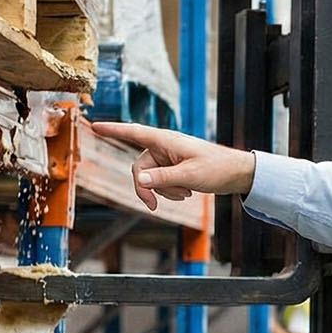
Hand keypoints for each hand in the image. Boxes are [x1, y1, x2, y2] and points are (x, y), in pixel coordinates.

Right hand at [89, 122, 258, 210]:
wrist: (237, 174)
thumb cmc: (217, 168)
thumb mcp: (188, 176)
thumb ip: (162, 178)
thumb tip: (139, 180)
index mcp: (166, 140)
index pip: (133, 132)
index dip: (113, 129)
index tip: (94, 125)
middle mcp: (165, 146)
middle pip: (140, 167)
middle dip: (147, 188)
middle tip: (154, 207)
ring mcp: (169, 157)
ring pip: (151, 177)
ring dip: (164, 190)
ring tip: (185, 193)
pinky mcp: (175, 167)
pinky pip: (162, 181)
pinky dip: (170, 190)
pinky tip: (186, 193)